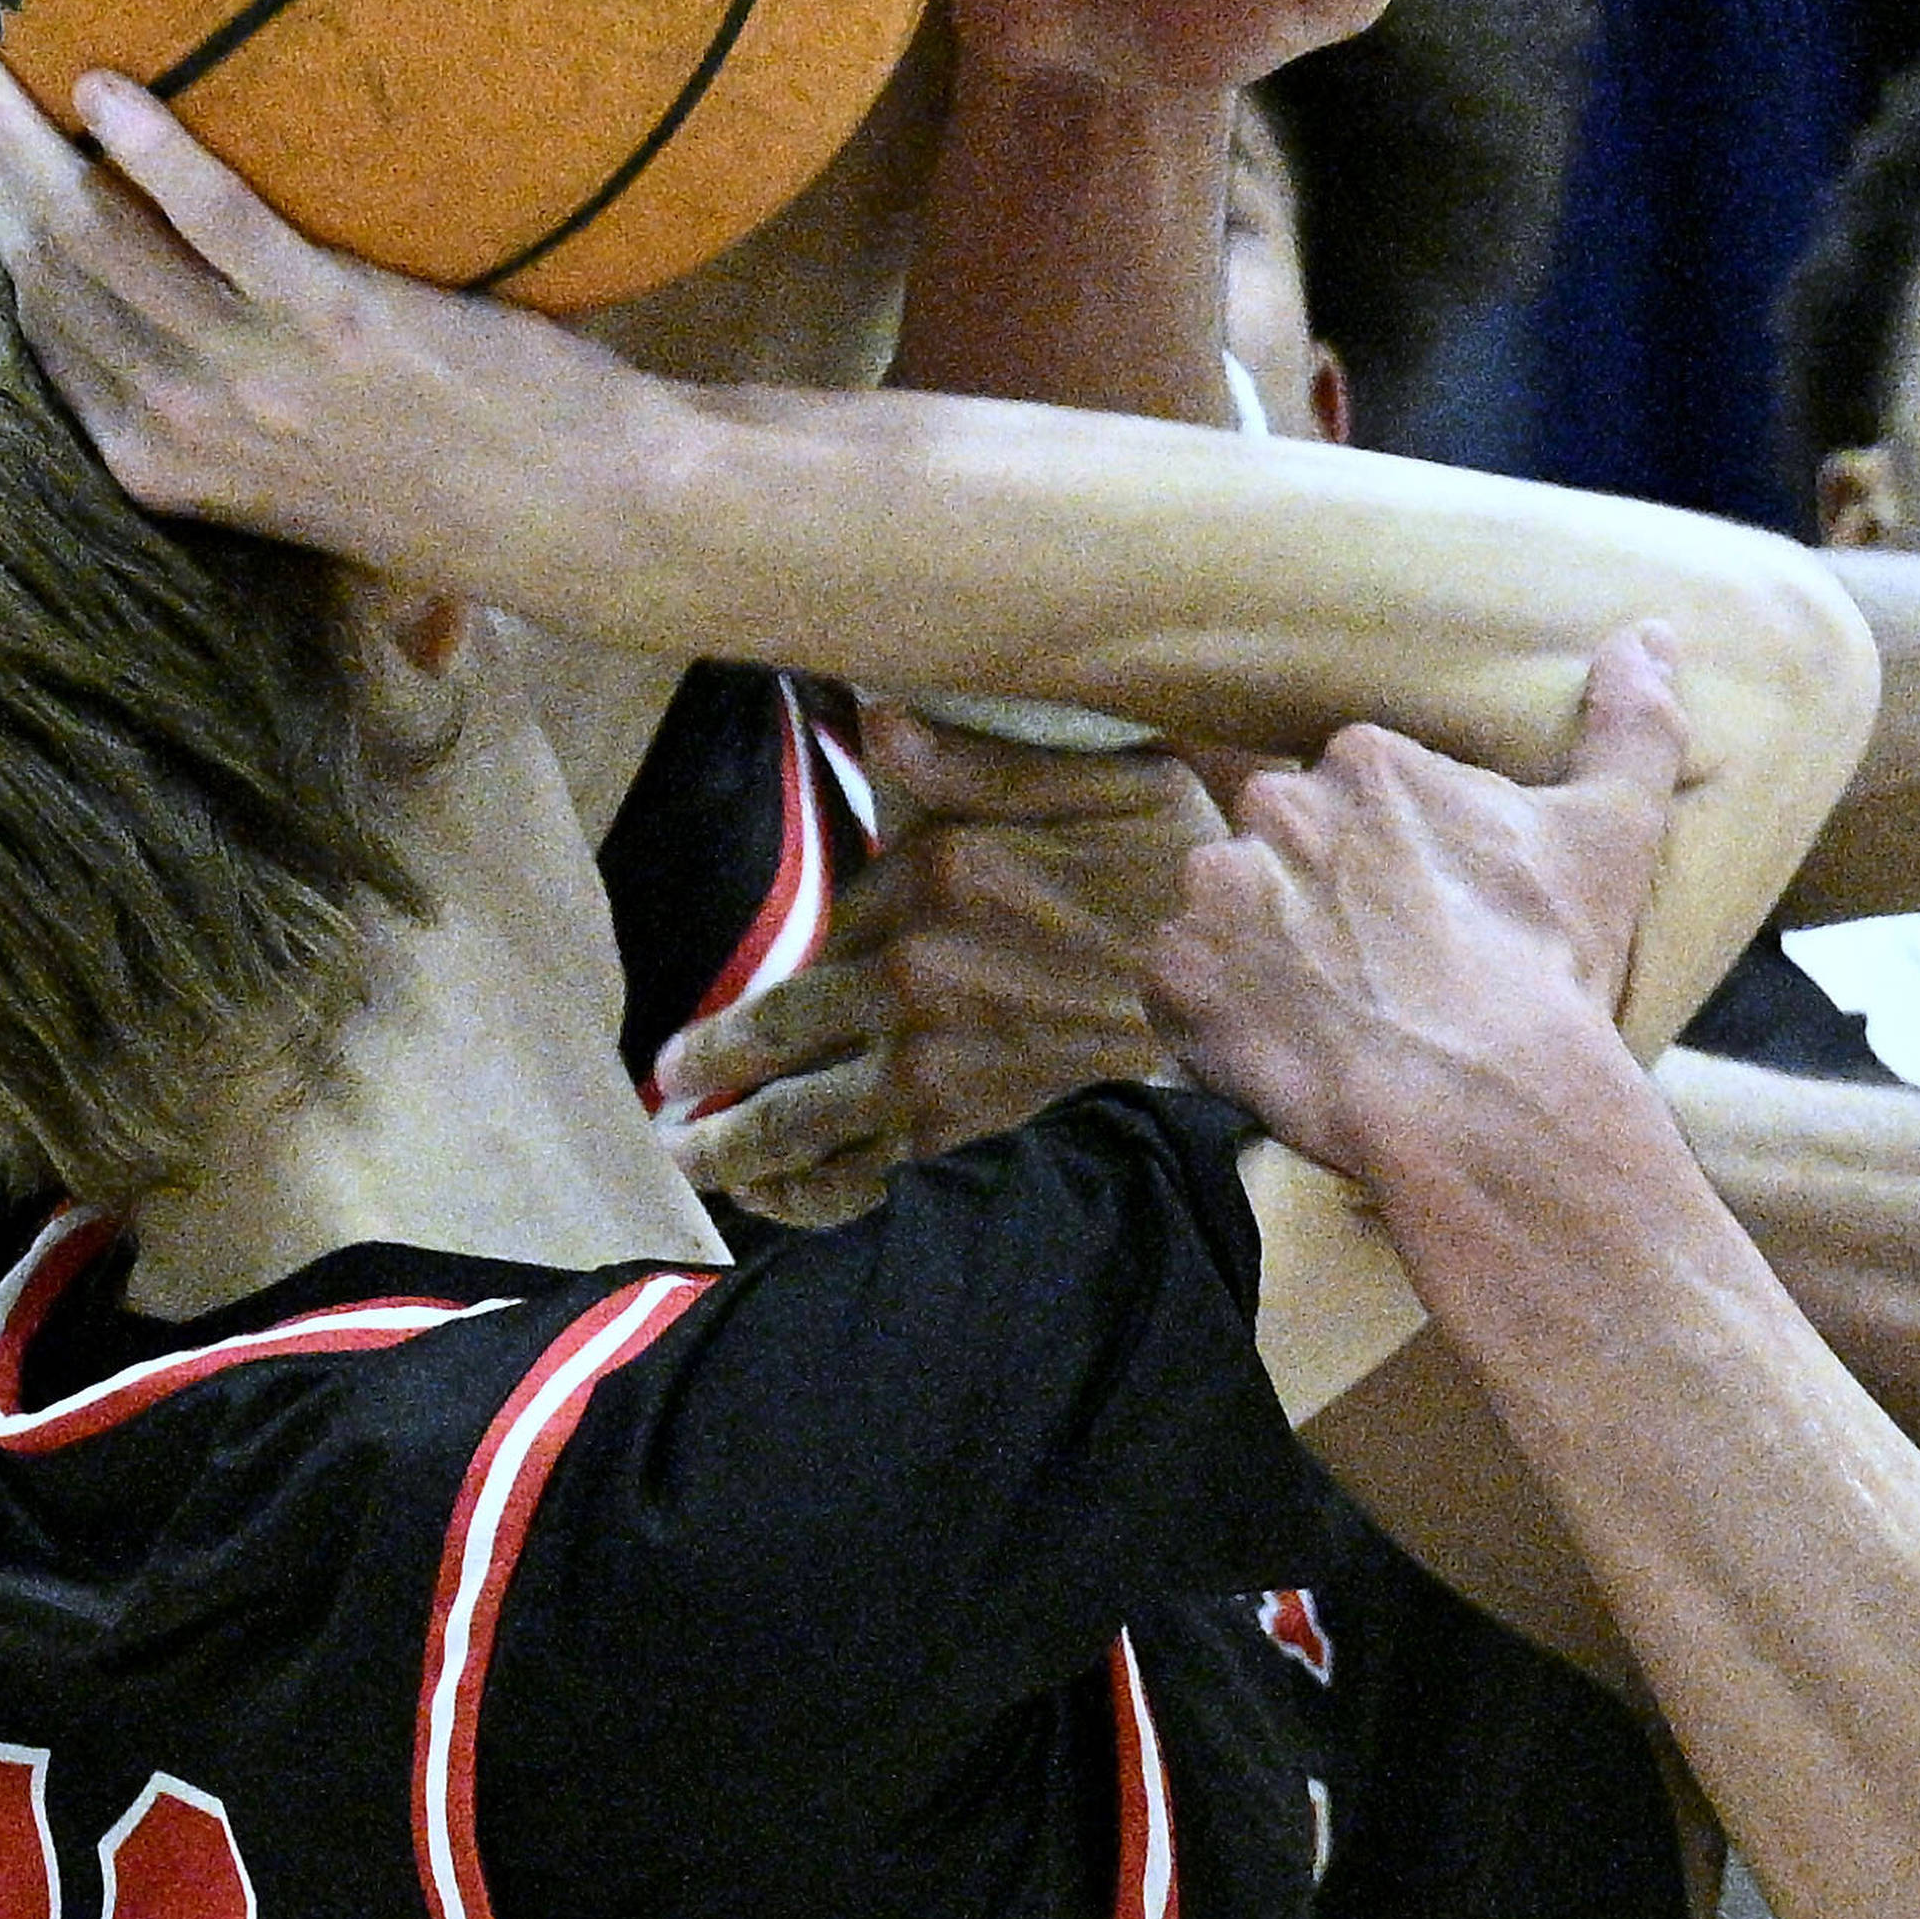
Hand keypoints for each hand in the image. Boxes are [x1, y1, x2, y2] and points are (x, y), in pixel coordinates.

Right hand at [0, 40, 631, 577]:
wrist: (583, 515)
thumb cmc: (461, 494)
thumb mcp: (307, 485)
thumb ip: (230, 425)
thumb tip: (182, 340)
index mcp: (163, 466)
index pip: (46, 329)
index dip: (3, 233)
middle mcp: (186, 426)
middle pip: (51, 272)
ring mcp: (254, 374)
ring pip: (100, 237)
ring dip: (33, 139)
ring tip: (0, 61)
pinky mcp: (332, 321)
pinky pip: (213, 216)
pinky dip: (155, 146)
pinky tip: (109, 87)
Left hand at [657, 706, 1219, 1223]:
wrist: (1246, 1040)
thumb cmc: (1190, 904)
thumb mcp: (1117, 790)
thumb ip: (986, 759)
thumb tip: (874, 711)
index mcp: (938, 872)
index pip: (841, 916)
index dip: (815, 949)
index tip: (771, 978)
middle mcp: (910, 972)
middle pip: (785, 1026)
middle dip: (716, 1064)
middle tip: (673, 1085)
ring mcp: (924, 1071)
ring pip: (798, 1116)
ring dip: (733, 1142)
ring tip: (691, 1157)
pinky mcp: (953, 1149)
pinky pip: (853, 1182)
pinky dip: (802, 1199)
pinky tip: (774, 1207)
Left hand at [1146, 626, 1687, 1179]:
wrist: (1488, 1101)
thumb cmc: (1550, 967)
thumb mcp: (1612, 836)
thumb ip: (1631, 727)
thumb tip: (1652, 637)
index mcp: (1365, 761)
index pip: (1347, 787)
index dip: (1381, 850)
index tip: (1417, 905)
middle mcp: (1275, 805)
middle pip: (1274, 838)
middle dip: (1309, 888)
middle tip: (1370, 961)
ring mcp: (1216, 890)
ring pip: (1220, 903)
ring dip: (1256, 944)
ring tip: (1324, 1008)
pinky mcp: (1176, 976)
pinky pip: (1176, 981)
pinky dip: (1213, 1011)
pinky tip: (1277, 1044)